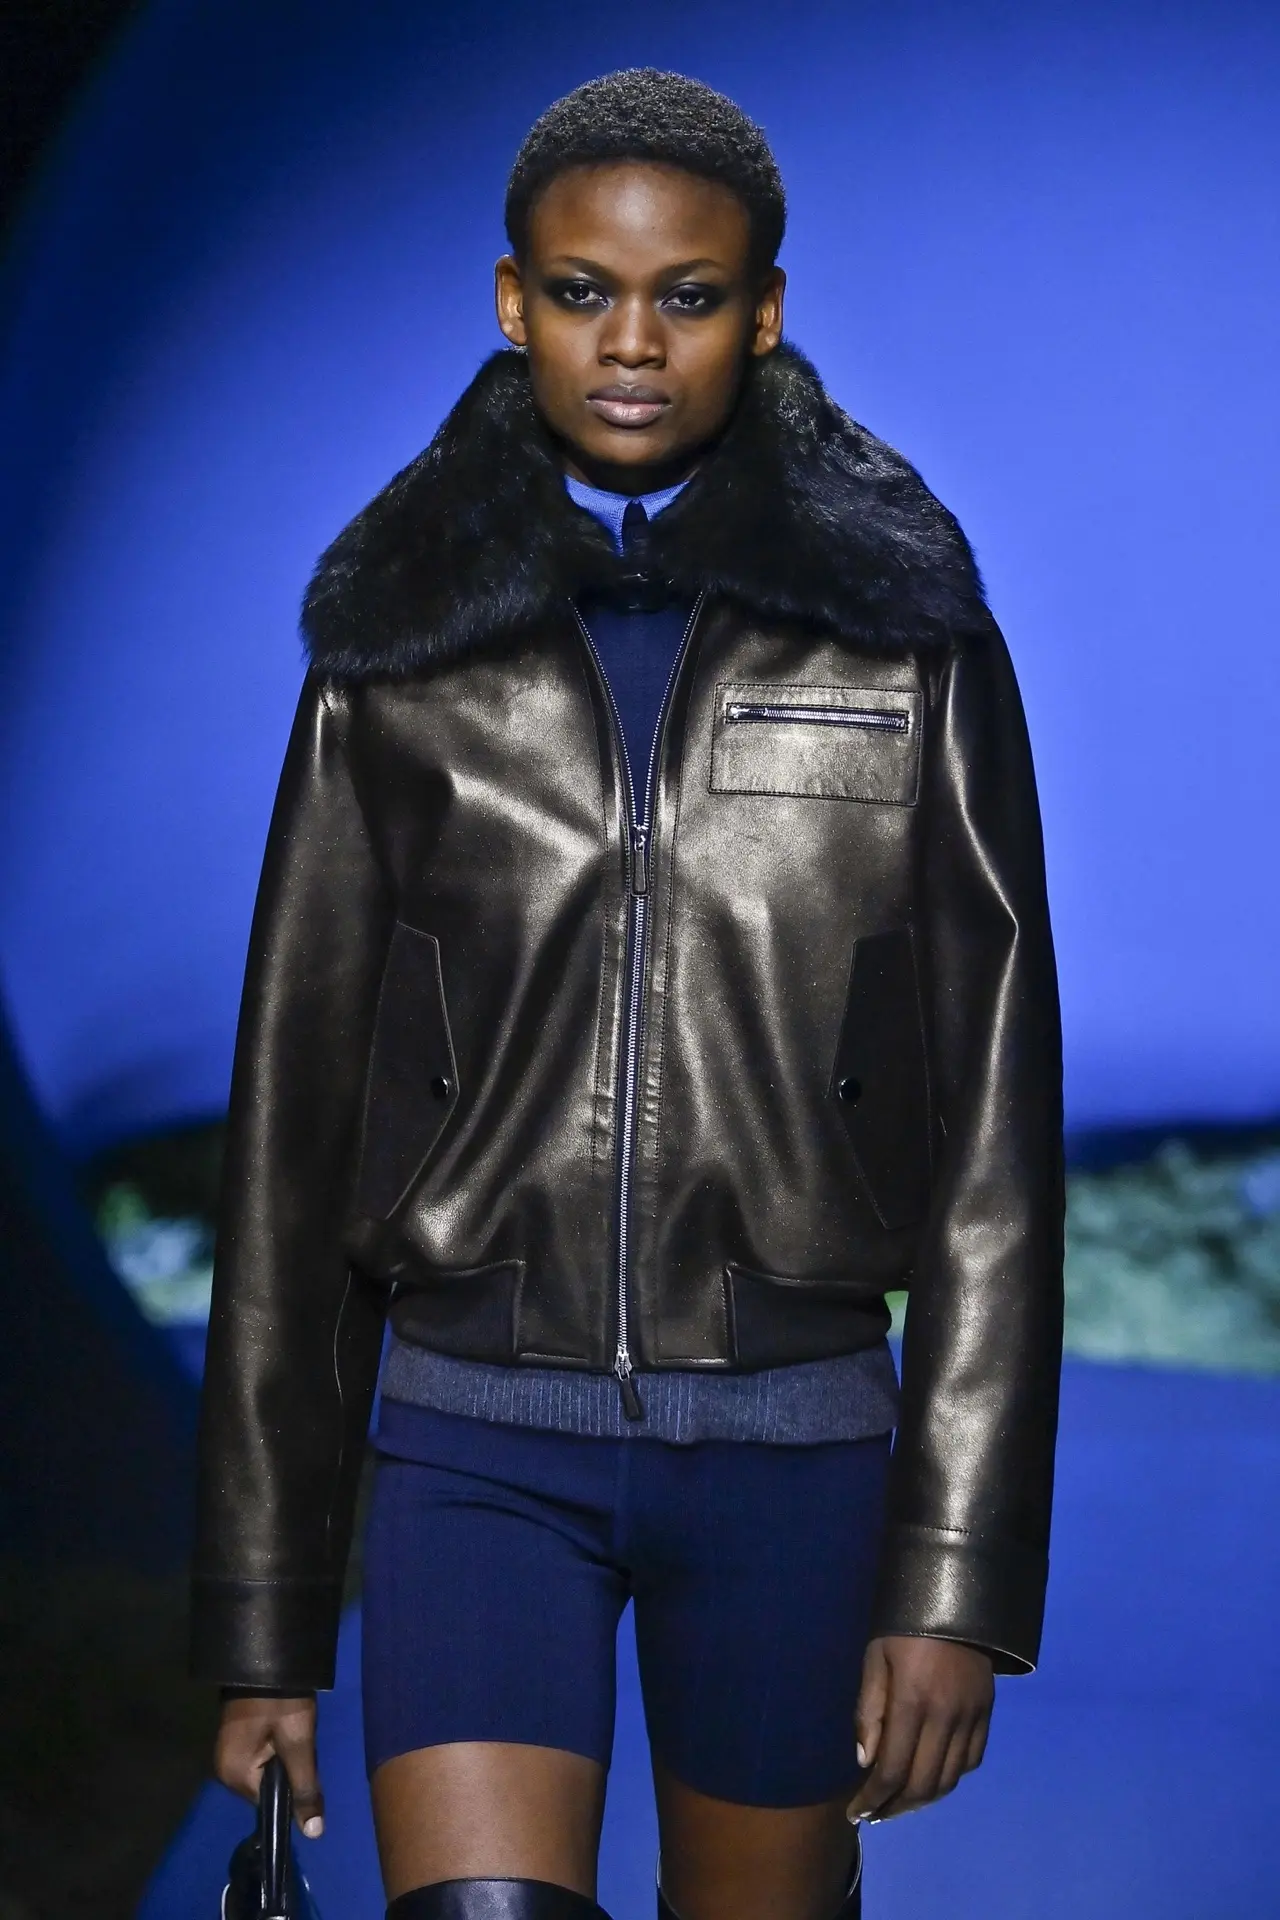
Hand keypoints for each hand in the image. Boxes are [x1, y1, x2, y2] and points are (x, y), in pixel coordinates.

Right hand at [215, 1694, 324, 1837]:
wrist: (267, 1659)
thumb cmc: (282, 1702)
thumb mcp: (299, 1743)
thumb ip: (305, 1787)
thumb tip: (313, 1834)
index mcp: (233, 1776)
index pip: (270, 1801)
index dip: (293, 1786)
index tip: (305, 1759)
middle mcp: (224, 1770)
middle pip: (268, 1786)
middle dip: (289, 1769)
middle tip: (300, 1739)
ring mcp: (228, 1753)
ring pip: (267, 1770)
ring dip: (285, 1756)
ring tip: (292, 1730)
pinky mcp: (236, 1739)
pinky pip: (261, 1755)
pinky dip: (277, 1746)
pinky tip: (284, 1727)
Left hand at [846, 1635, 992, 1822]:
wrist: (955, 1596)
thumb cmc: (903, 1625)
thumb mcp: (875, 1657)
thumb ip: (869, 1710)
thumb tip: (865, 1762)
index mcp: (912, 1701)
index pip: (892, 1770)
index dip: (873, 1798)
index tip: (856, 1812)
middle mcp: (945, 1717)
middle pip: (923, 1784)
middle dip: (896, 1807)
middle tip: (876, 1813)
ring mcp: (971, 1717)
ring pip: (950, 1779)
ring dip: (923, 1799)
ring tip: (900, 1802)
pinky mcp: (986, 1713)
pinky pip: (971, 1761)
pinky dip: (951, 1778)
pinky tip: (932, 1778)